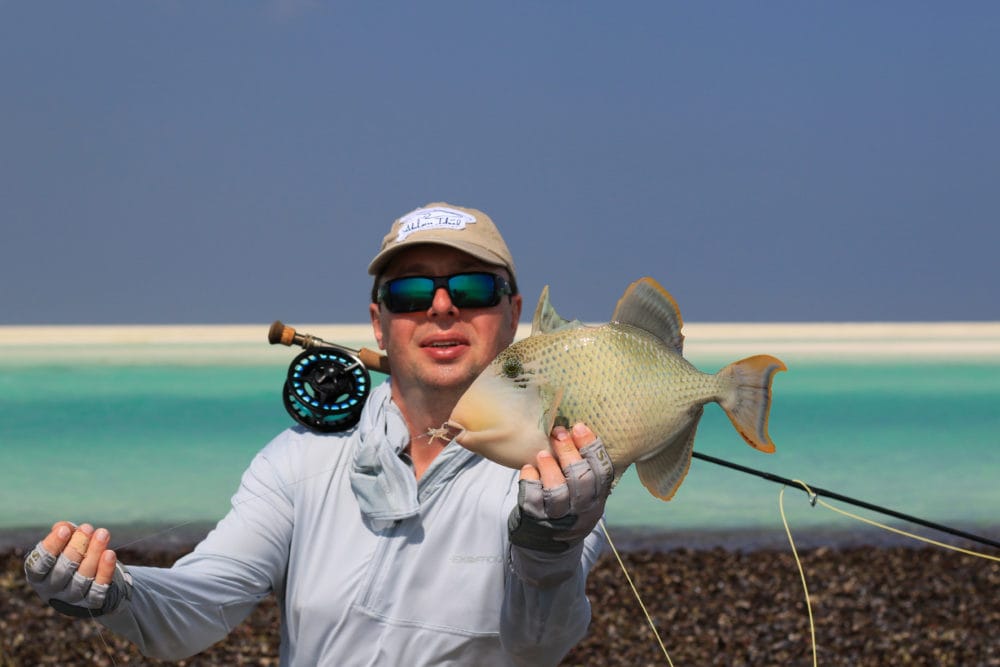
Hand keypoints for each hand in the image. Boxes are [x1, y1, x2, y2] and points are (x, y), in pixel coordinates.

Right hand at [24, 521, 129, 616]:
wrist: (94, 582)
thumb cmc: (74, 557)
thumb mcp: (65, 544)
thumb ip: (63, 533)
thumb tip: (62, 526)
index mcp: (39, 576)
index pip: (39, 565)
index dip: (51, 546)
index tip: (65, 529)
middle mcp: (53, 590)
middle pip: (62, 570)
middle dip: (76, 547)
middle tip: (87, 528)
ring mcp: (73, 598)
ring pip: (82, 577)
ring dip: (93, 553)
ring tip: (102, 533)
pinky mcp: (92, 602)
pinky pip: (99, 587)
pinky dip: (105, 570)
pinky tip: (109, 554)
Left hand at [508, 423, 613, 552]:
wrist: (547, 545)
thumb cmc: (566, 506)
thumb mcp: (583, 493)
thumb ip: (583, 468)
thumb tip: (573, 428)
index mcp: (597, 498)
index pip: (602, 471)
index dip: (592, 447)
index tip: (579, 426)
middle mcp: (581, 510)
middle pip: (581, 480)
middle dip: (570, 452)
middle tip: (559, 432)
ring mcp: (559, 517)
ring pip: (557, 492)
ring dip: (550, 468)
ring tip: (542, 454)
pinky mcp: (536, 520)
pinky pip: (532, 499)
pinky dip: (529, 480)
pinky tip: (528, 469)